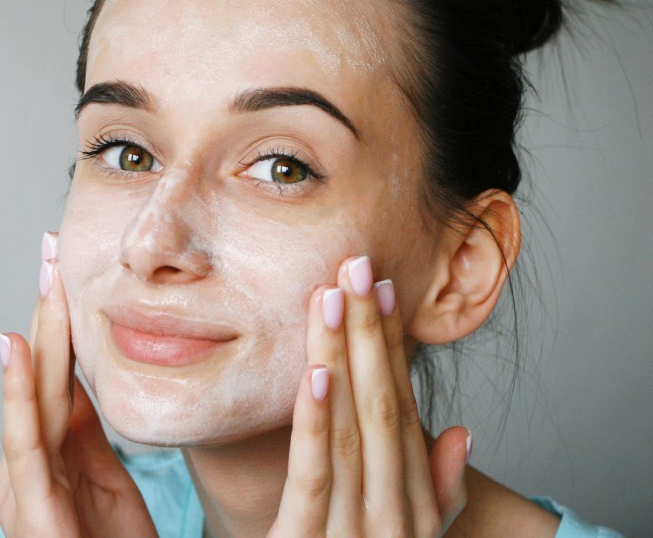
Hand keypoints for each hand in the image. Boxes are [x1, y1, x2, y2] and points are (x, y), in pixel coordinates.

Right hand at [0, 232, 156, 537]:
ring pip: (29, 395)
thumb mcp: (102, 477)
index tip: (65, 263)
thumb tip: (75, 370)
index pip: (53, 372)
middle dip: (47, 309)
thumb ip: (84, 427)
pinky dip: (17, 391)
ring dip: (37, 333)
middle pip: (38, 373)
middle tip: (51, 247)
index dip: (59, 318)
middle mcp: (28, 462)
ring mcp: (24, 483)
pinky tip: (16, 345)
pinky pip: (25, 441)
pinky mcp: (33, 507)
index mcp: (49, 452)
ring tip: (45, 277)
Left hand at [270, 256, 469, 536]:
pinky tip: (316, 373)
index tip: (381, 291)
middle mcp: (394, 514)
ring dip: (345, 359)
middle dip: (368, 334)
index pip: (402, 412)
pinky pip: (316, 477)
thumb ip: (436, 492)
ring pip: (352, 431)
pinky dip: (317, 423)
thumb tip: (461, 431)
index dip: (392, 349)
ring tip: (333, 297)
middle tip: (355, 265)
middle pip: (380, 408)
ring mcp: (358, 532)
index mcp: (412, 505)